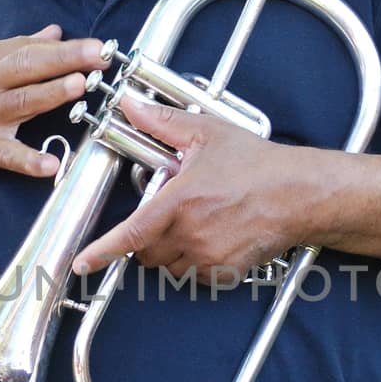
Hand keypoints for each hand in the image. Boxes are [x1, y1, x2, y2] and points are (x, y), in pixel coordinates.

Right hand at [0, 26, 111, 182]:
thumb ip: (16, 49)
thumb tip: (54, 31)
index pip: (32, 48)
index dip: (68, 47)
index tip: (100, 45)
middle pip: (29, 66)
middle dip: (65, 58)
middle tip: (99, 55)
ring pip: (22, 101)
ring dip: (50, 94)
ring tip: (79, 86)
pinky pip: (7, 154)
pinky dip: (28, 160)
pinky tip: (51, 165)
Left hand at [74, 95, 311, 281]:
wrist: (299, 194)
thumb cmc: (258, 164)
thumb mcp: (208, 134)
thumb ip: (164, 123)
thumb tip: (132, 106)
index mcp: (180, 202)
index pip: (131, 233)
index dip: (102, 251)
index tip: (81, 263)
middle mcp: (192, 234)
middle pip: (148, 253)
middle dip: (148, 239)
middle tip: (170, 216)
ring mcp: (210, 256)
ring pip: (171, 267)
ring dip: (172, 251)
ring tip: (196, 225)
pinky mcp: (226, 272)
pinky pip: (196, 276)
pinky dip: (196, 263)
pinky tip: (214, 238)